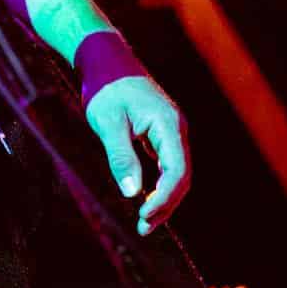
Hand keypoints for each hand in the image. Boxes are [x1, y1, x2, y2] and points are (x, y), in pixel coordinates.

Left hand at [85, 75, 190, 235]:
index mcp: (168, 125)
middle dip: (165, 204)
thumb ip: (121, 156)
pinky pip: (166, 165)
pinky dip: (158, 184)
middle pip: (181, 176)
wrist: (105, 60)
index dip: (165, 197)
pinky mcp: (160, 134)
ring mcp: (170, 132)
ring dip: (162, 198)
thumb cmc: (105, 88)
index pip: (178, 171)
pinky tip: (144, 199)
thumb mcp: (107, 123)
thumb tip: (132, 192)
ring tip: (144, 222)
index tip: (144, 214)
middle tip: (143, 227)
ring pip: (175, 172)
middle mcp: (176, 130)